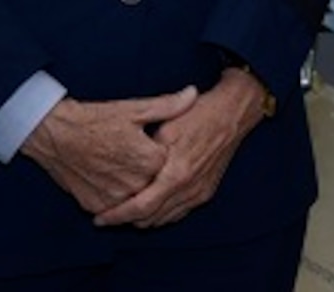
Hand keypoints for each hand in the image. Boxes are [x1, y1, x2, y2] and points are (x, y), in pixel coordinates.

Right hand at [19, 88, 198, 215]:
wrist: (54, 134)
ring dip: (135, 187)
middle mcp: (134, 184)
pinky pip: (115, 207)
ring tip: (124, 167)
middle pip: (154, 184)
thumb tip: (193, 94)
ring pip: (136, 198)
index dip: (164, 153)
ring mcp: (114, 198)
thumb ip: (168, 106)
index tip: (155, 144)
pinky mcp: (96, 206)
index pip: (170, 163)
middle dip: (151, 173)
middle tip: (135, 156)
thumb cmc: (95, 119)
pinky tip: (112, 179)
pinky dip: (116, 196)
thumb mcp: (134, 109)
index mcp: (149, 160)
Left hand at [95, 67, 270, 227]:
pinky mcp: (206, 192)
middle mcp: (188, 189)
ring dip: (144, 218)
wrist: (233, 113)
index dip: (118, 216)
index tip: (100, 218)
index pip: (141, 207)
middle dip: (127, 220)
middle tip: (108, 214)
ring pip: (164, 219)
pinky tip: (151, 206)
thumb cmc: (199, 114)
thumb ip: (146, 154)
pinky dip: (161, 214)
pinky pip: (178, 213)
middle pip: (151, 219)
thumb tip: (122, 169)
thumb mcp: (166, 126)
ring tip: (125, 210)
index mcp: (176, 174)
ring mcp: (199, 193)